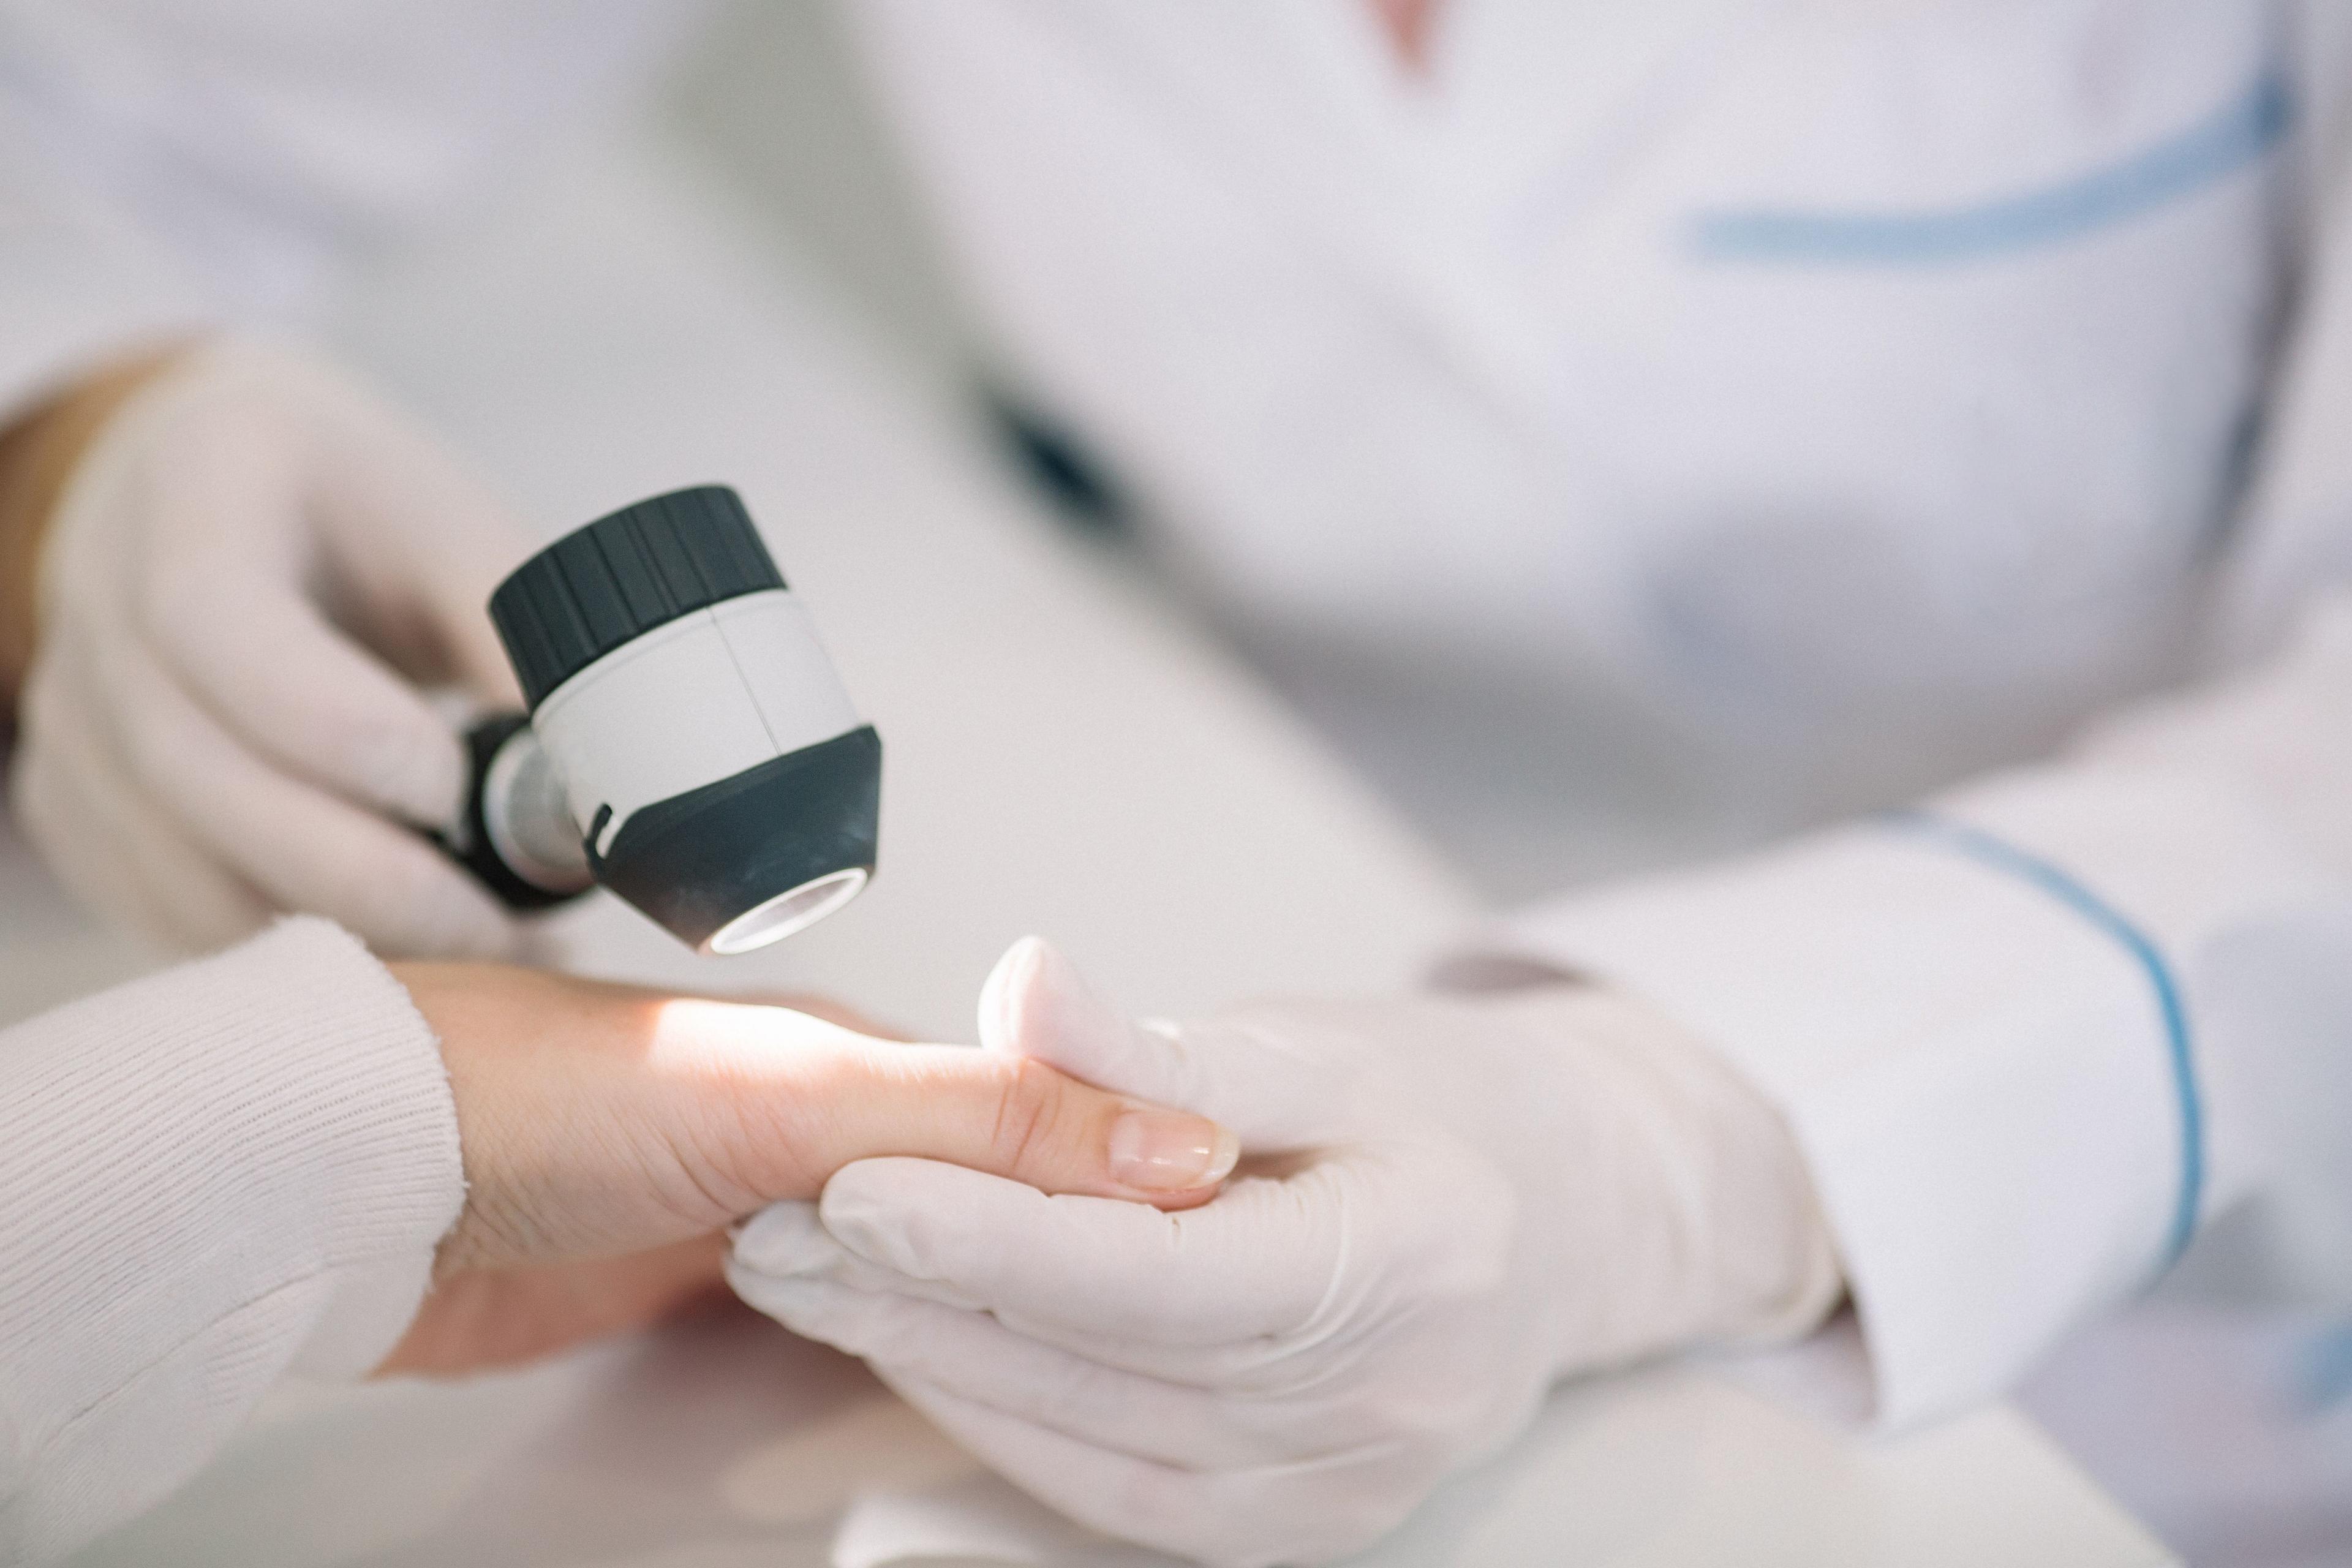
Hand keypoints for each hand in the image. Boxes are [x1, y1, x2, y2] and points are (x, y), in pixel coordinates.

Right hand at [8, 336, 532, 957]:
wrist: (221, 495)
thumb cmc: (360, 512)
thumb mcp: (452, 531)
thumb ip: (522, 640)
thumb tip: (614, 782)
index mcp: (200, 488)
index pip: (214, 618)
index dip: (335, 725)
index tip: (456, 791)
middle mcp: (99, 599)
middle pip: (195, 771)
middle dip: (364, 875)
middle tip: (502, 932)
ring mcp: (72, 713)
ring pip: (182, 866)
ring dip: (338, 933)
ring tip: (479, 956)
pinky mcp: (77, 805)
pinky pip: (171, 910)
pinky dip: (291, 953)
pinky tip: (402, 953)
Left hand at [378, 962, 1239, 1376]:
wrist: (362, 1174)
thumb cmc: (546, 1095)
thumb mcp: (800, 1098)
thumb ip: (984, 1119)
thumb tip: (1174, 1138)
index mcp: (873, 1054)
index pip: (1052, 1127)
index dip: (1138, 1184)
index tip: (1225, 1238)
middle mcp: (834, 1123)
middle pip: (996, 1201)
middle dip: (1078, 1251)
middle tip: (1172, 1327)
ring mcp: (772, 1203)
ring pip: (927, 1264)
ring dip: (993, 1301)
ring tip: (1088, 1354)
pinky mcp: (708, 1280)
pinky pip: (844, 1314)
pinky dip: (901, 1336)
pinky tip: (940, 1363)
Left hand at [729, 940, 1841, 1565]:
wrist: (1567, 1222)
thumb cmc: (1443, 1109)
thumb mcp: (1318, 1043)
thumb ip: (1156, 1048)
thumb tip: (1020, 982)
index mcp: (1407, 1262)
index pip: (1163, 1271)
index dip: (996, 1236)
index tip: (852, 1190)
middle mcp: (1383, 1406)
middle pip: (1104, 1363)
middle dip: (921, 1294)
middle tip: (777, 1225)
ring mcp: (1342, 1490)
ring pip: (1087, 1437)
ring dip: (933, 1357)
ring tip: (810, 1277)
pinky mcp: (1298, 1529)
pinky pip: (1115, 1490)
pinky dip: (1007, 1418)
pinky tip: (921, 1347)